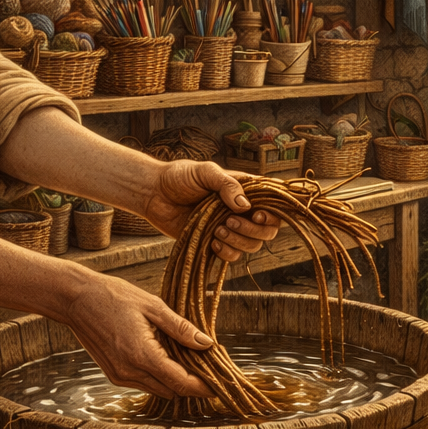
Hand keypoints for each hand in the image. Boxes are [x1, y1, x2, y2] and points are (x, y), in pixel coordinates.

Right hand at [63, 270, 214, 397]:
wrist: (75, 298)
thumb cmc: (114, 297)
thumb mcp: (154, 307)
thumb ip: (181, 328)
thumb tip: (206, 343)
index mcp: (143, 356)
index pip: (181, 383)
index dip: (203, 387)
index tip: (219, 385)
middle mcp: (130, 372)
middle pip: (172, 391)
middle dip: (192, 383)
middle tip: (207, 367)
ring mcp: (120, 376)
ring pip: (159, 389)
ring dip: (175, 380)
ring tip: (188, 359)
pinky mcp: (113, 374)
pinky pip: (144, 383)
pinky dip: (159, 376)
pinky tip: (165, 356)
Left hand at [144, 160, 279, 260]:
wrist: (154, 194)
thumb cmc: (179, 177)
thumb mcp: (205, 172)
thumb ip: (226, 184)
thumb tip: (245, 205)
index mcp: (246, 191)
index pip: (274, 206)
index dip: (272, 215)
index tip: (256, 215)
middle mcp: (242, 211)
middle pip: (267, 231)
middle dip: (252, 231)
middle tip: (228, 221)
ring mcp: (230, 228)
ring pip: (251, 245)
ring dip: (238, 241)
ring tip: (217, 230)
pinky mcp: (216, 242)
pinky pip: (232, 256)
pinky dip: (226, 252)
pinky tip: (212, 241)